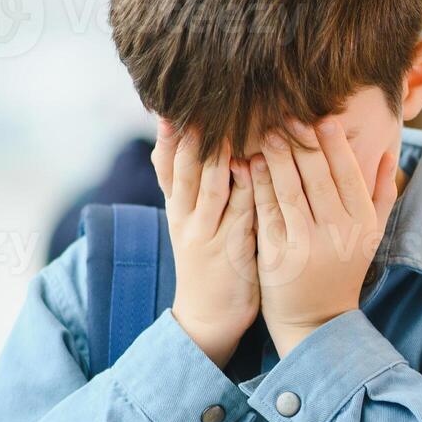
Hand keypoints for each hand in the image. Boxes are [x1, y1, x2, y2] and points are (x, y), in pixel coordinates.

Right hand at [152, 121, 258, 367]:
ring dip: (218, 155)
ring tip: (226, 124)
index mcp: (178, 210)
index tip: (170, 106)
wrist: (208, 319)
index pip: (167, 166)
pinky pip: (238, 213)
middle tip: (198, 103)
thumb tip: (207, 151)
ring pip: (209, 186)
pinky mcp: (228, 250)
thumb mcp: (196, 226)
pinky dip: (246, 188)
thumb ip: (200, 191)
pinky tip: (254, 166)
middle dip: (191, 135)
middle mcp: (185, 218)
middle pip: (184, 169)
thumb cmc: (212, 265)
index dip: (167, 137)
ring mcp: (205, 234)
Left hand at [250, 120, 398, 356]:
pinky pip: (267, 209)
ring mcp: (308, 243)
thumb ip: (383, 193)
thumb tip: (389, 151)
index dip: (334, 144)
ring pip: (290, 188)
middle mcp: (339, 232)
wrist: (316, 320)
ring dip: (277, 157)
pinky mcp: (278, 254)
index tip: (321, 118)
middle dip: (302, 143)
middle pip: (318, 176)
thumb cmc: (343, 270)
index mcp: (364, 222)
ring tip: (266, 132)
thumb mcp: (371, 235)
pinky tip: (250, 163)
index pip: (349, 173)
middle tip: (287, 115)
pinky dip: (258, 183)